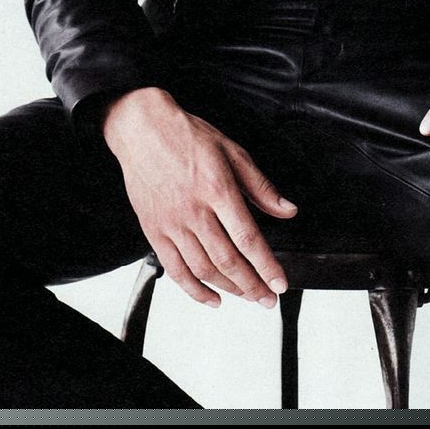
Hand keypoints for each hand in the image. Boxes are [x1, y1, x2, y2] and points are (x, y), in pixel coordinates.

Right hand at [102, 88, 295, 308]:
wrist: (142, 129)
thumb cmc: (187, 136)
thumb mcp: (233, 152)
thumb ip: (261, 186)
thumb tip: (287, 210)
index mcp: (217, 190)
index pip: (247, 239)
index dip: (266, 266)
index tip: (280, 284)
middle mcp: (194, 211)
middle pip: (227, 260)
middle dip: (252, 285)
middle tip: (268, 299)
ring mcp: (172, 223)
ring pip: (203, 269)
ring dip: (229, 289)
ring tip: (247, 296)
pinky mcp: (153, 230)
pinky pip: (175, 269)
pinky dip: (194, 289)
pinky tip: (212, 298)